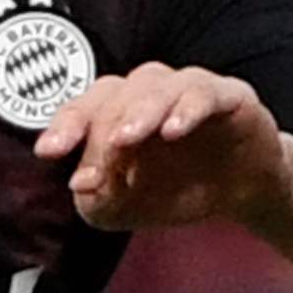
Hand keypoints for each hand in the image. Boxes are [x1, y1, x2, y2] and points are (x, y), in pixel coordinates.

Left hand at [36, 65, 289, 234]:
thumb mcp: (129, 207)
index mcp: (118, 112)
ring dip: (138, 111)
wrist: (244, 192)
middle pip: (115, 96)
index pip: (84, 109)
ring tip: (126, 139)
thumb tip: (82, 188)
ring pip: (156, 85)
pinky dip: (187, 108)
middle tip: (97, 170)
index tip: (48, 152)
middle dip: (101, 132)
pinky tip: (173, 131)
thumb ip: (99, 200)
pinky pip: (206, 92)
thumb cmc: (179, 188)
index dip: (65, 127)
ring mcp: (188, 89)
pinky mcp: (229, 96)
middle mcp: (149, 93)